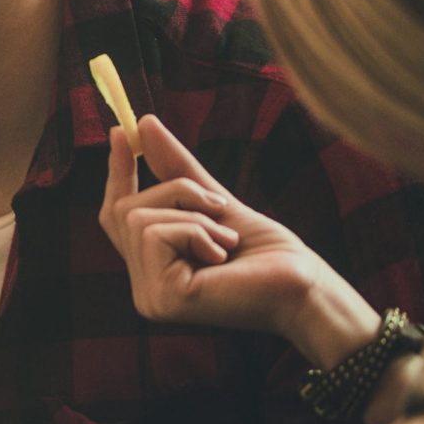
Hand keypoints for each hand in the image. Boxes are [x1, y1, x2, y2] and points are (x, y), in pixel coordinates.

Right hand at [99, 116, 364, 353]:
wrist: (306, 288)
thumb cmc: (269, 253)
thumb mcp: (218, 204)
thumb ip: (178, 171)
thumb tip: (143, 124)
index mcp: (154, 270)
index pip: (117, 217)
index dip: (117, 173)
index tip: (119, 132)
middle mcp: (144, 287)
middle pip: (124, 210)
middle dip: (175, 192)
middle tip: (220, 207)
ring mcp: (149, 297)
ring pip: (137, 219)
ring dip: (192, 216)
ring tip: (227, 241)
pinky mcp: (162, 298)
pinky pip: (156, 234)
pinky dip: (195, 231)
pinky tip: (222, 257)